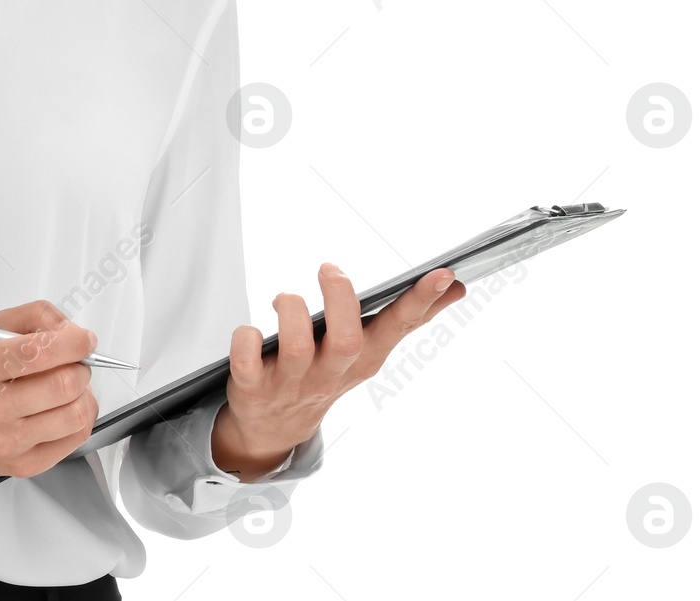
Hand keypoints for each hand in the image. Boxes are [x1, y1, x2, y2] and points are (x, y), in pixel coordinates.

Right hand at [0, 299, 99, 478]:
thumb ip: (37, 317)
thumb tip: (74, 332)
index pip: (36, 352)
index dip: (72, 343)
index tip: (84, 340)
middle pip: (63, 384)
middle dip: (80, 367)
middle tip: (75, 363)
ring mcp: (7, 441)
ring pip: (76, 413)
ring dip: (83, 393)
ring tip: (68, 387)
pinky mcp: (26, 464)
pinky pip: (77, 436)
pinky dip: (81, 416)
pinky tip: (64, 408)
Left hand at [212, 264, 468, 478]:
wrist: (274, 429)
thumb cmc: (325, 373)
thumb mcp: (369, 349)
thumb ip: (405, 318)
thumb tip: (454, 286)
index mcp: (364, 359)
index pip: (400, 328)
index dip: (421, 301)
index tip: (444, 274)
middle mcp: (332, 372)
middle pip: (348, 340)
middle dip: (341, 301)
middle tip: (329, 269)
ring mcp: (293, 383)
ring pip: (298, 348)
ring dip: (290, 313)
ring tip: (286, 298)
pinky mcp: (254, 388)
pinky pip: (247, 364)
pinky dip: (245, 341)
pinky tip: (250, 332)